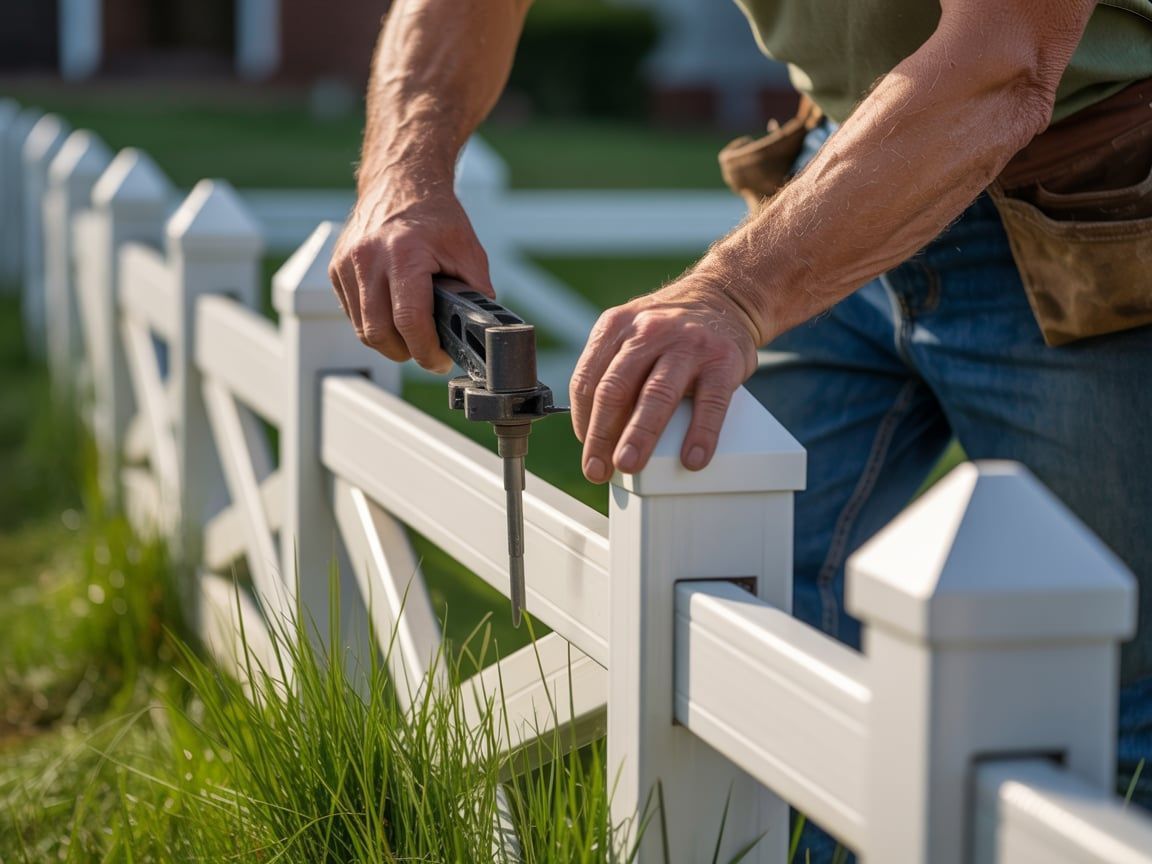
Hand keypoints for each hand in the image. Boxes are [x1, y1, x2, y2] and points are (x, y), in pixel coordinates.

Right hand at [329, 180, 491, 371]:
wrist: (402, 181)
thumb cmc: (436, 215)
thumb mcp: (469, 252)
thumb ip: (476, 293)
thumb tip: (481, 330)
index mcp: (403, 253)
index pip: (408, 321)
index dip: (426, 351)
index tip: (439, 360)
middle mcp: (368, 258)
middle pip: (379, 333)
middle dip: (406, 352)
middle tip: (427, 351)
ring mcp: (346, 263)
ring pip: (362, 329)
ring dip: (389, 341)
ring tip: (412, 334)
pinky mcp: (336, 268)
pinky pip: (352, 314)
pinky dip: (373, 322)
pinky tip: (393, 313)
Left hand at [569, 277, 759, 482]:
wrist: (724, 297)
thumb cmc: (670, 330)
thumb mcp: (632, 334)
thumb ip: (613, 371)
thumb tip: (598, 433)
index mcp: (615, 327)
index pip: (587, 380)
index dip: (583, 421)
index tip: (589, 450)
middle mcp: (649, 331)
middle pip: (615, 389)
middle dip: (602, 434)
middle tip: (598, 469)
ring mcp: (687, 344)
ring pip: (657, 395)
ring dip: (640, 435)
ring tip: (629, 465)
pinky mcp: (723, 360)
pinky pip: (710, 403)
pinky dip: (701, 434)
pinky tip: (692, 458)